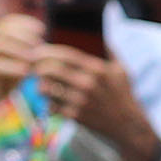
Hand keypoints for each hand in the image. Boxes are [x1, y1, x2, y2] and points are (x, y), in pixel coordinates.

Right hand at [0, 17, 43, 160]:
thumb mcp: (16, 68)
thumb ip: (27, 57)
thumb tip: (46, 48)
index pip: (5, 23)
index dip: (22, 22)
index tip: (41, 30)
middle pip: (1, 31)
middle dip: (23, 34)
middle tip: (39, 43)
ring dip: (18, 50)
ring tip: (34, 58)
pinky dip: (11, 68)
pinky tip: (26, 72)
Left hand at [33, 46, 160, 160]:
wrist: (127, 125)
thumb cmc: (123, 95)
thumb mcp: (121, 71)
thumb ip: (110, 52)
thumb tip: (102, 34)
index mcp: (97, 69)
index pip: (65, 54)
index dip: (46, 51)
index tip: (36, 51)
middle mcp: (88, 84)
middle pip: (51, 70)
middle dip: (37, 67)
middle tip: (33, 68)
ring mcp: (80, 101)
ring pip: (47, 89)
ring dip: (41, 86)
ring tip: (43, 85)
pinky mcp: (75, 116)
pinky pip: (51, 106)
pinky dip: (49, 103)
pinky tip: (53, 102)